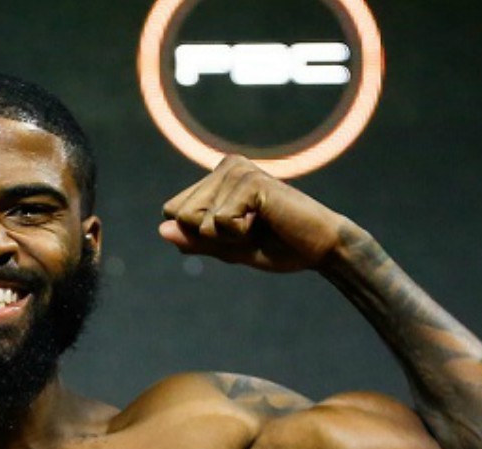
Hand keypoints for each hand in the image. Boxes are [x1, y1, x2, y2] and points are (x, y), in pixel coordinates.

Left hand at [159, 155, 357, 272]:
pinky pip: (218, 223)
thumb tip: (161, 231)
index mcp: (215, 178)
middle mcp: (224, 167)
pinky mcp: (250, 181)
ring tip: (260, 225)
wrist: (320, 249)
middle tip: (250, 230)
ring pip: (197, 221)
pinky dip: (239, 234)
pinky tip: (266, 221)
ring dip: (227, 237)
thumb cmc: (276, 246)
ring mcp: (237, 170)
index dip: (200, 235)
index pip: (172, 213)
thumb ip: (194, 240)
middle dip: (210, 237)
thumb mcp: (227, 248)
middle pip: (179, 216)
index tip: (236, 232)